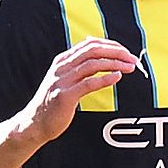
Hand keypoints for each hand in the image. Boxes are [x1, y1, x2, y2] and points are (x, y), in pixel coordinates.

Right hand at [21, 36, 141, 143]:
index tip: (126, 52)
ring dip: (115, 63)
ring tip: (130, 67)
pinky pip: (88, 83)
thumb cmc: (53, 103)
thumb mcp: (64, 79)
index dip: (111, 45)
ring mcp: (62, 81)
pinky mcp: (64, 96)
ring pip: (92, 64)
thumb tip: (97, 52)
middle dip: (116, 52)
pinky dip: (105, 78)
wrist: (34, 123)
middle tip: (133, 59)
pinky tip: (117, 77)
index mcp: (63, 61)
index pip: (89, 44)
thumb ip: (78, 66)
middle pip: (92, 50)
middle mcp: (61, 67)